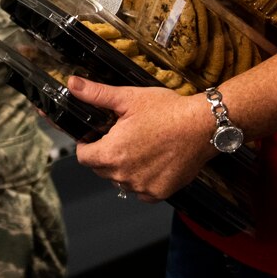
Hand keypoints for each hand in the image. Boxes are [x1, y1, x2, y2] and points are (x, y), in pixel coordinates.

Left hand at [67, 76, 216, 201]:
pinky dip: (142, 179)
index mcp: (111, 153)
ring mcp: (141, 186)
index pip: (83, 157)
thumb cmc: (168, 111)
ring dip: (124, 168)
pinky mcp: (159, 192)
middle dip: (106, 154)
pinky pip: (141, 190)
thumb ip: (97, 94)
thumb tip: (73, 84)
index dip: (87, 144)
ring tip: (140, 147)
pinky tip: (152, 162)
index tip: (96, 136)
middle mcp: (123, 175)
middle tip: (123, 137)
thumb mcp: (128, 98)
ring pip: (120, 180)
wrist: (203, 126)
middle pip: (101, 169)